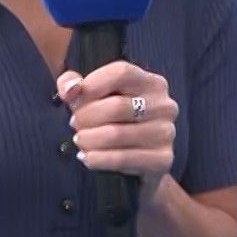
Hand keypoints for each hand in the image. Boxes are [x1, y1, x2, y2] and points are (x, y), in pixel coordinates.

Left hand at [58, 61, 178, 191]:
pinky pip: (122, 158)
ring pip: (116, 134)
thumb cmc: (113, 123)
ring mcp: (166, 132)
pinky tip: (87, 157)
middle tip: (74, 124)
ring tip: (80, 141)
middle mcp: (164, 105)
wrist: (138, 163)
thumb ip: (74, 84)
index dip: (91, 85)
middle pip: (116, 106)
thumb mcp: (94, 98)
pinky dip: (98, 159)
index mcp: (151, 82)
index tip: (72, 99)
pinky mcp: (162, 158)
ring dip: (88, 140)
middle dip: (86, 117)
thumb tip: (70, 89)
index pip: (121, 73)